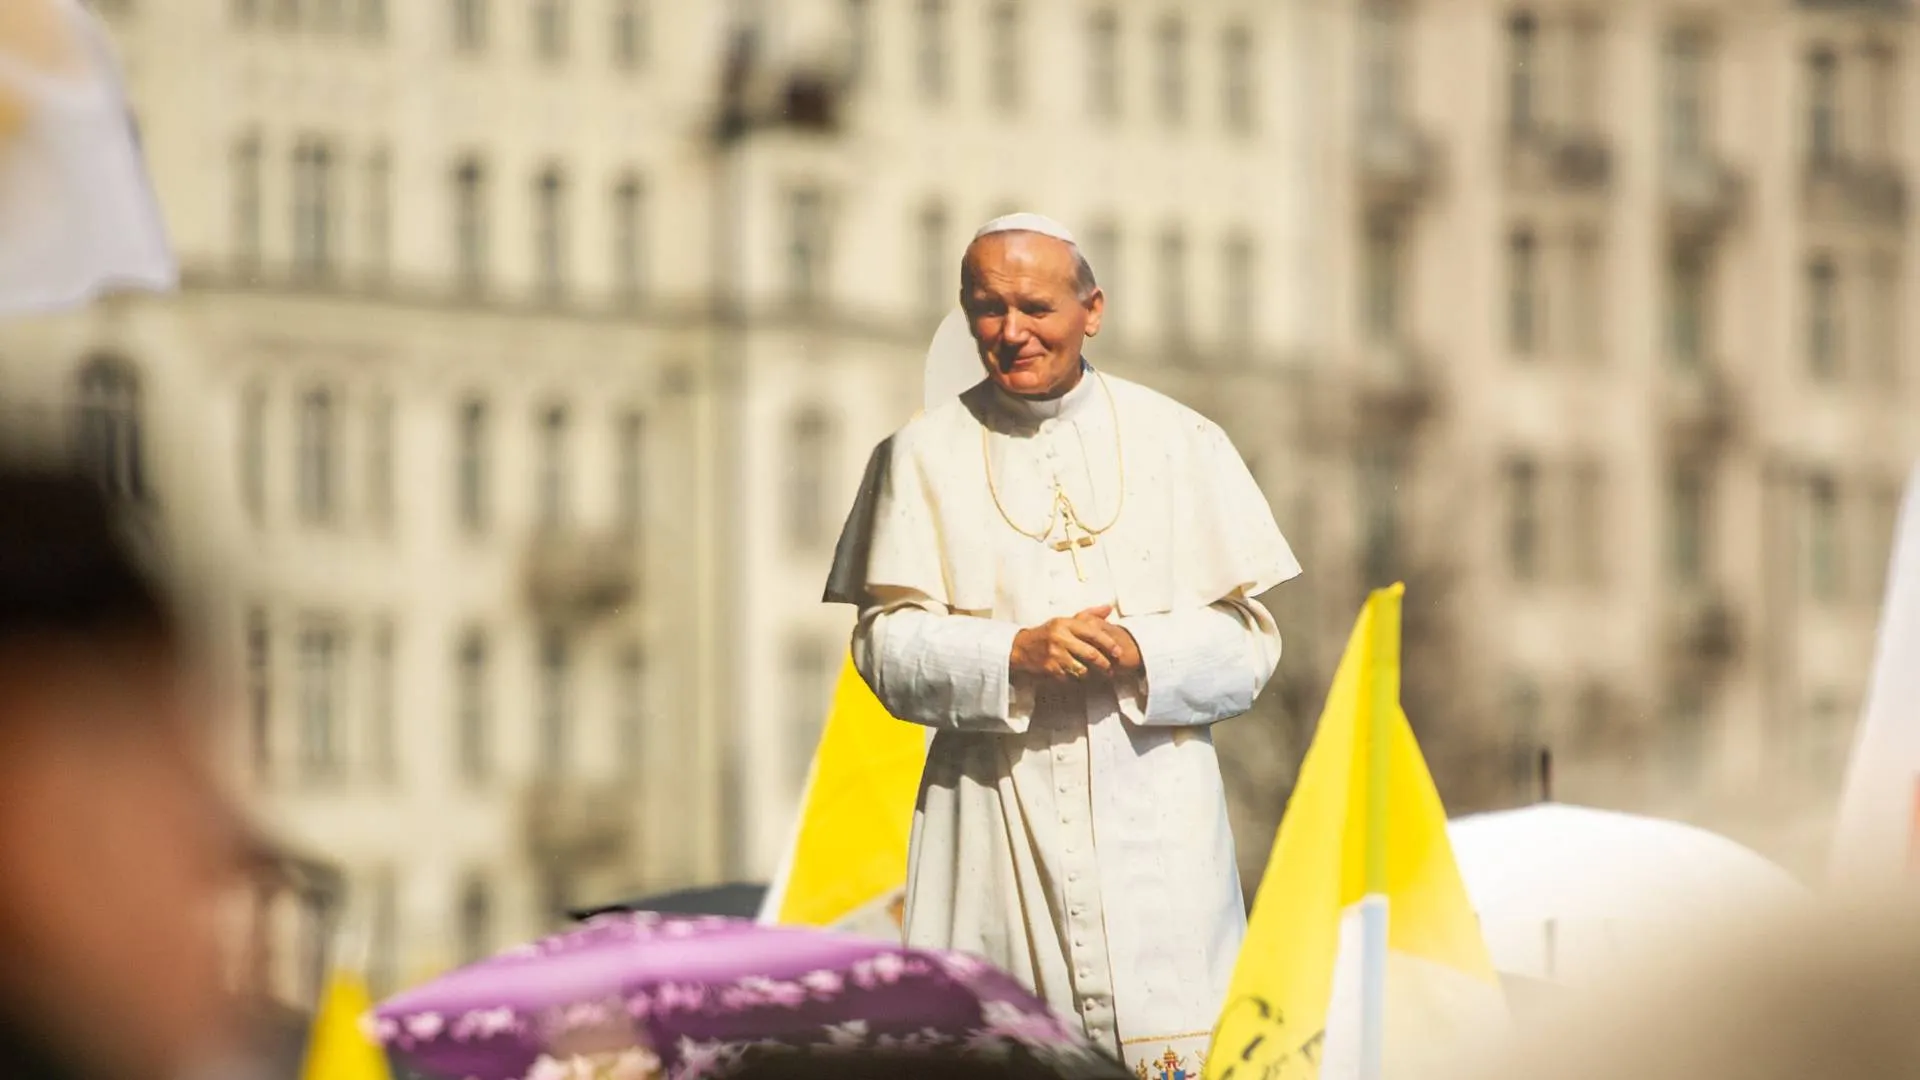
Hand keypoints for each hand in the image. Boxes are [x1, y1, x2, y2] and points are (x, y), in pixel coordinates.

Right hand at [1011, 605, 1128, 681]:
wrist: (1021, 648)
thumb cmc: (1048, 633)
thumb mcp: (1065, 620)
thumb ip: (1088, 615)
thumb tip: (1108, 608)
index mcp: (1065, 624)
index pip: (1093, 633)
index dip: (1109, 644)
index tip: (1118, 652)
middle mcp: (1060, 638)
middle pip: (1091, 654)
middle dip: (1105, 664)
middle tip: (1111, 669)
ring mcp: (1054, 655)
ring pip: (1083, 670)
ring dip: (1094, 676)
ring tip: (1100, 676)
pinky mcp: (1050, 670)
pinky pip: (1071, 679)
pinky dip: (1080, 682)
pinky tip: (1083, 680)